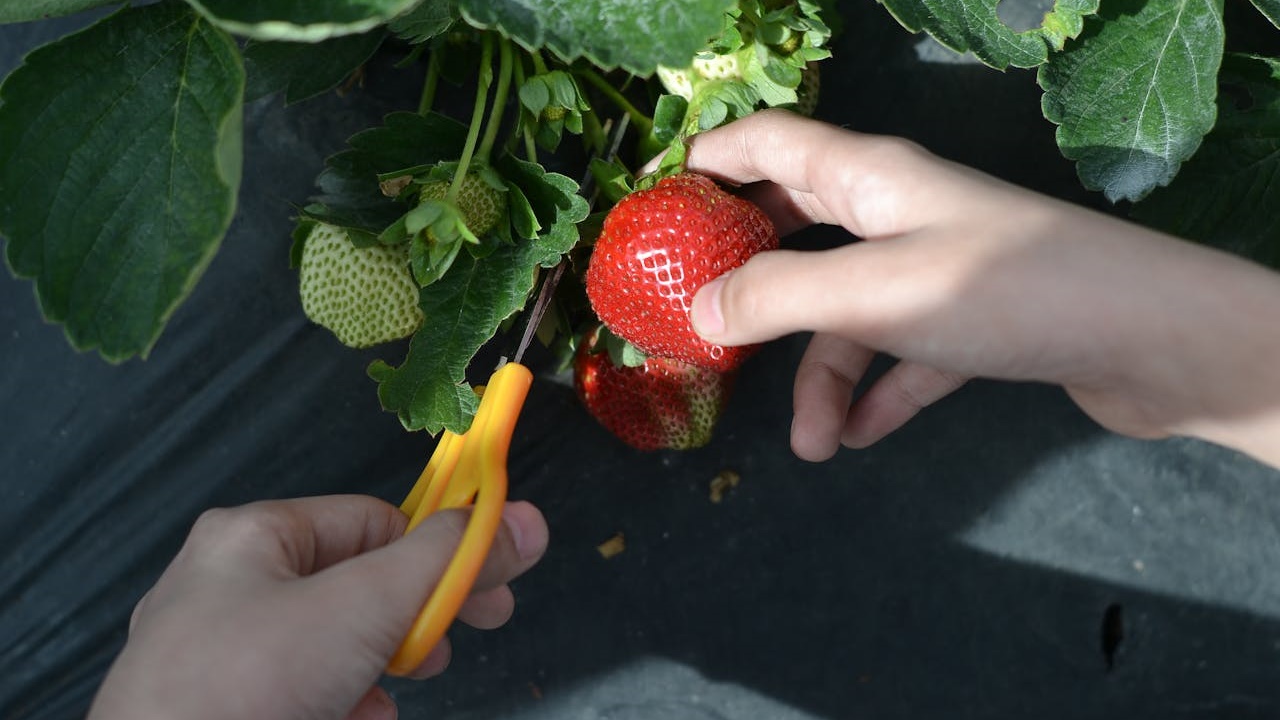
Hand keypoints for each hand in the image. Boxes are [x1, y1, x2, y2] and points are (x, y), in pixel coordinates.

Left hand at [88, 495, 548, 719]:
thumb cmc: (245, 688)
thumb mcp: (364, 607)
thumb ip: (446, 562)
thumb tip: (523, 523)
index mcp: (251, 538)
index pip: (374, 521)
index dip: (439, 551)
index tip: (491, 586)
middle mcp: (225, 588)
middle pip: (353, 585)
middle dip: (412, 619)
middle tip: (459, 644)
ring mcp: (214, 658)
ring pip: (327, 647)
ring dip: (376, 671)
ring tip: (392, 699)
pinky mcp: (215, 711)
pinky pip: (295, 694)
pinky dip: (337, 708)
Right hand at [684, 109, 1279, 466]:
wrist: (1148, 340)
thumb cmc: (1002, 290)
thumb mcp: (873, 291)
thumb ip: (778, 297)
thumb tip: (699, 309)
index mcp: (871, 177)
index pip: (772, 143)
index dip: (713, 160)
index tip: (662, 204)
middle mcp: (901, 212)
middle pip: (803, 229)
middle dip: (753, 278)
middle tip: (704, 322)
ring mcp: (939, 268)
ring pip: (851, 313)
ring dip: (824, 376)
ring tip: (812, 443)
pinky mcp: (974, 323)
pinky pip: (904, 355)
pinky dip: (880, 393)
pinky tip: (863, 438)